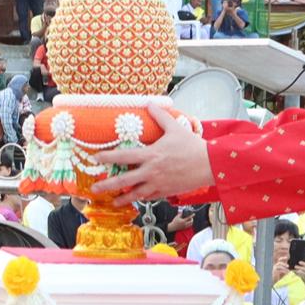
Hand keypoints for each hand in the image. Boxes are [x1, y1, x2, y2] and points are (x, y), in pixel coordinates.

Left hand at [94, 108, 209, 203]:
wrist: (210, 164)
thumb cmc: (192, 146)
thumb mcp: (175, 128)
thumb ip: (160, 116)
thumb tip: (150, 103)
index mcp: (150, 155)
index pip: (123, 157)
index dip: (107, 157)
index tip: (95, 158)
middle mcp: (151, 171)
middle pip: (124, 181)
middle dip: (107, 186)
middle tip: (94, 189)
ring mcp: (158, 184)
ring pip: (135, 194)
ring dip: (122, 198)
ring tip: (113, 201)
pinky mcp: (166, 192)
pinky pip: (150, 197)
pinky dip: (141, 198)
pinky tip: (136, 199)